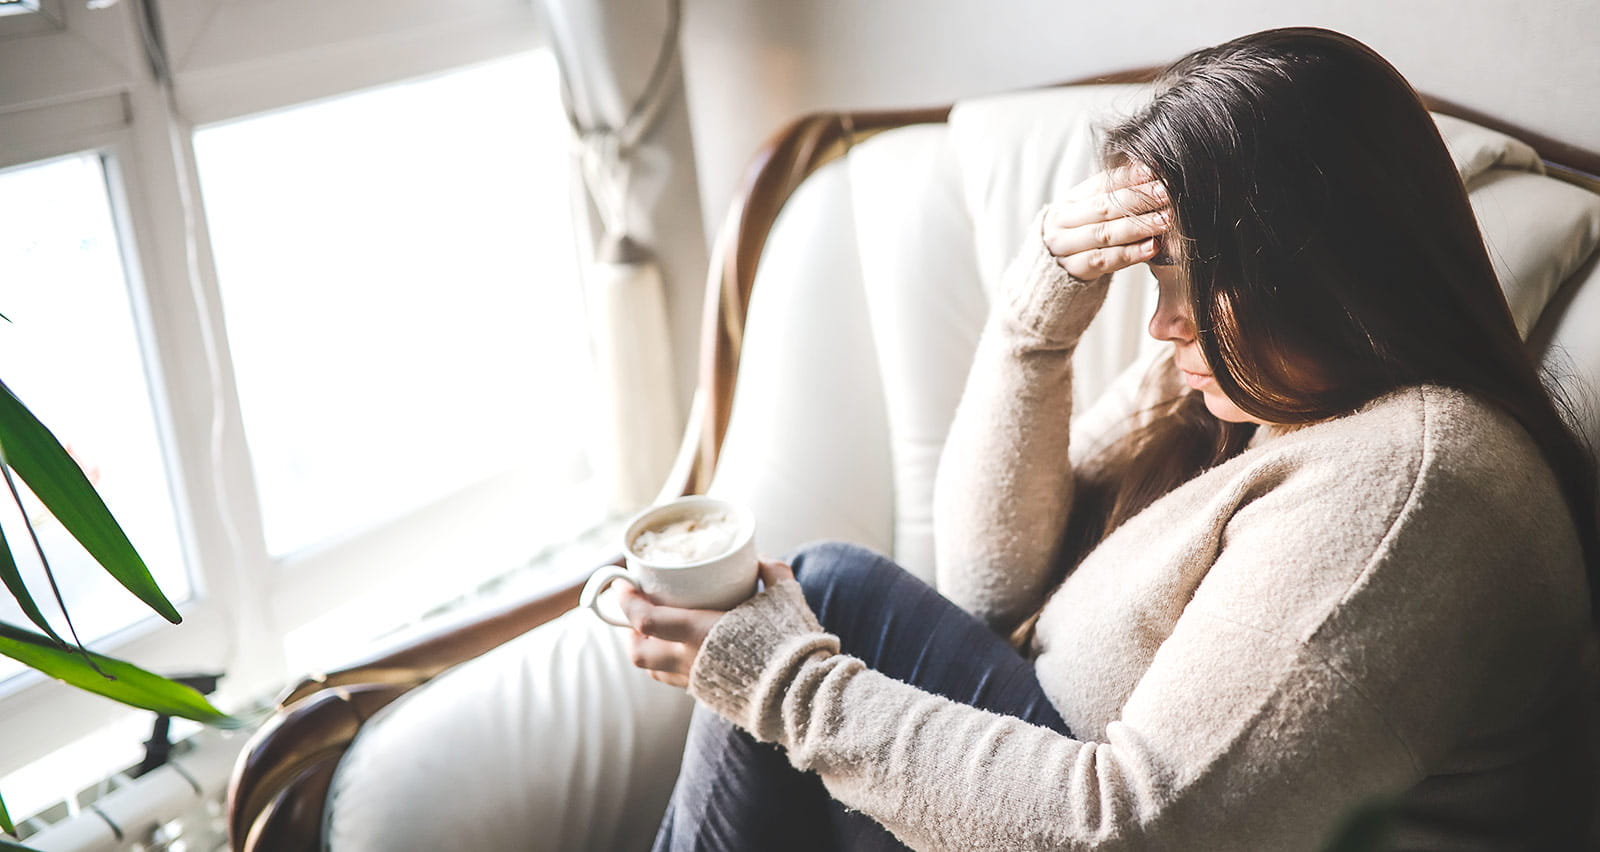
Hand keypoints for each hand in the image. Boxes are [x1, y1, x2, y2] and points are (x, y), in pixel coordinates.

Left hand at [618, 558, 796, 688]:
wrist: (803, 693)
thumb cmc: (792, 643)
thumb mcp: (783, 596)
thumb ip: (771, 572)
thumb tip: (761, 561)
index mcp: (700, 633)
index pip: (644, 619)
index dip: (626, 601)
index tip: (621, 584)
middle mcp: (690, 661)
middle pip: (638, 651)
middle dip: (630, 631)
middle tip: (638, 610)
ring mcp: (698, 683)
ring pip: (653, 670)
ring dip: (648, 649)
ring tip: (657, 631)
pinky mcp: (709, 696)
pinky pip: (676, 681)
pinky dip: (670, 665)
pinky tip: (685, 651)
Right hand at [1043, 164, 1170, 280]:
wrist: (1059, 264)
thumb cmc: (1087, 231)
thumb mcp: (1095, 208)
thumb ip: (1119, 191)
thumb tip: (1151, 168)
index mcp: (1069, 200)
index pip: (1101, 184)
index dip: (1129, 177)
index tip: (1155, 172)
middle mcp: (1062, 221)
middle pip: (1103, 207)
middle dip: (1138, 200)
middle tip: (1165, 195)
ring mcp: (1065, 247)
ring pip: (1104, 234)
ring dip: (1138, 226)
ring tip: (1164, 221)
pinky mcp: (1075, 270)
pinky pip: (1106, 260)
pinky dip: (1131, 253)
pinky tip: (1152, 246)